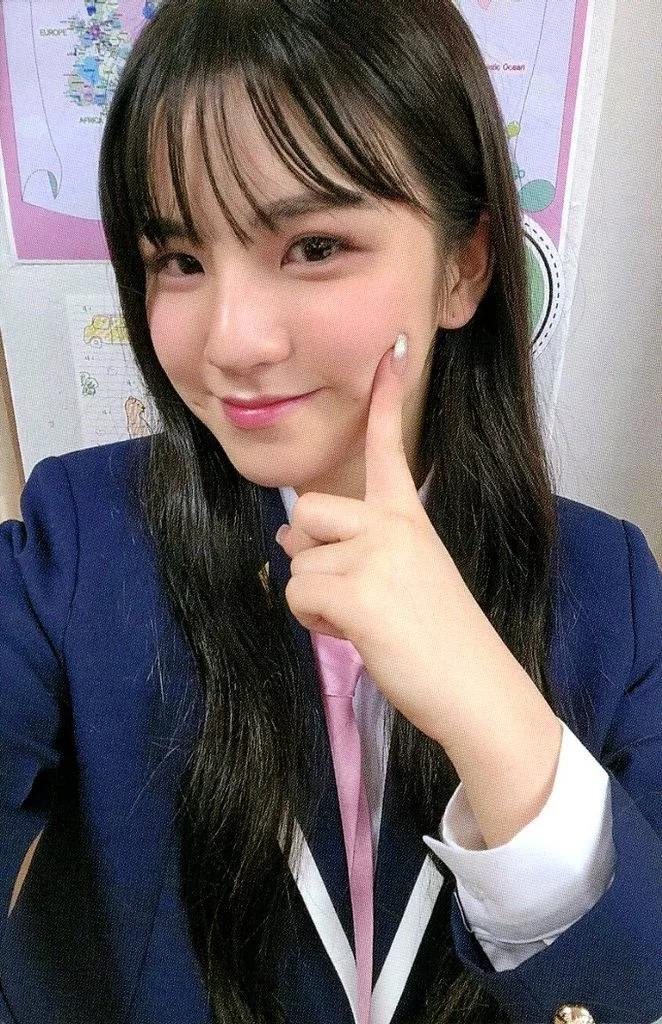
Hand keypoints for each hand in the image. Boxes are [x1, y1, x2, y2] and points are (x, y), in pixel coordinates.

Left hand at [275, 339, 515, 741]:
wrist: (475, 688)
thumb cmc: (441, 638)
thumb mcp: (406, 576)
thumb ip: (354, 547)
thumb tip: (284, 538)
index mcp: (408, 516)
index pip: (389, 447)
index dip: (387, 398)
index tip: (393, 350)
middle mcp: (391, 523)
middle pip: (306, 511)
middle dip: (309, 553)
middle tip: (348, 589)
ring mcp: (375, 553)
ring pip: (297, 560)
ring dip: (315, 597)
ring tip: (362, 619)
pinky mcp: (358, 589)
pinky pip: (298, 595)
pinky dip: (315, 622)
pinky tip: (356, 634)